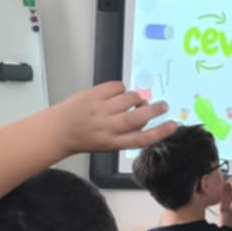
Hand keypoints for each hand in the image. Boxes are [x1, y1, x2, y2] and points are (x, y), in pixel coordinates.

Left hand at [50, 82, 170, 154]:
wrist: (58, 130)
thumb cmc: (85, 137)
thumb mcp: (108, 144)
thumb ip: (127, 134)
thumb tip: (146, 116)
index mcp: (112, 142)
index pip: (141, 139)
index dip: (160, 132)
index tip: (173, 125)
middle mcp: (108, 126)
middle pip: (138, 117)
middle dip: (154, 110)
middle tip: (163, 105)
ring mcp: (100, 109)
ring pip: (130, 98)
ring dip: (136, 98)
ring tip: (135, 100)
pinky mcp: (93, 95)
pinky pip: (117, 86)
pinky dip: (121, 88)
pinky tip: (117, 94)